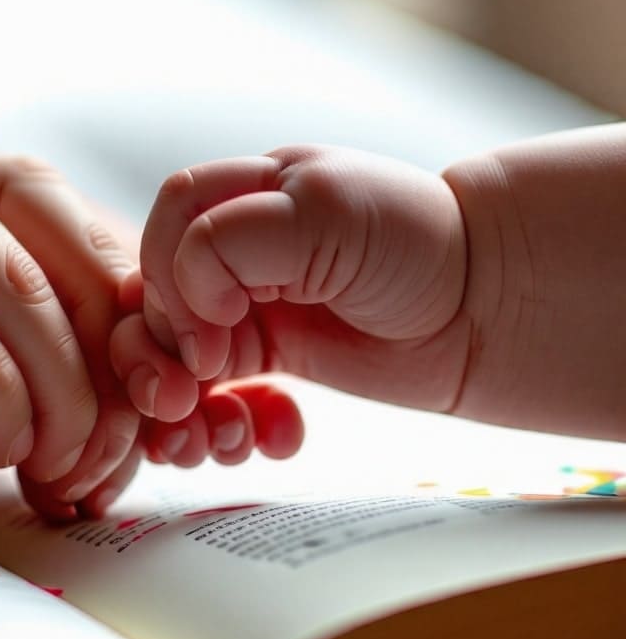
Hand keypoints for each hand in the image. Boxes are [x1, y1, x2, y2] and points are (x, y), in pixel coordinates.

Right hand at [0, 140, 136, 511]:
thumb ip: (27, 345)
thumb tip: (134, 389)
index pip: (84, 238)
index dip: (125, 327)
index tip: (142, 408)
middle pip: (71, 262)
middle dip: (106, 370)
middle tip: (108, 449)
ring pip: (28, 304)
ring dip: (60, 403)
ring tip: (50, 464)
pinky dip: (0, 410)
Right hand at [112, 146, 470, 422]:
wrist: (484, 308)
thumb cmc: (417, 242)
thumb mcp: (323, 210)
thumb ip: (230, 239)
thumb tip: (188, 301)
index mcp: (243, 196)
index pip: (164, 233)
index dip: (166, 286)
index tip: (208, 337)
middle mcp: (235, 252)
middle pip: (153, 303)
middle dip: (154, 360)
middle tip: (184, 401)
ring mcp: (247, 306)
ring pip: (171, 358)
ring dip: (177, 408)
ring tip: (215, 442)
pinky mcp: (267, 357)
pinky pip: (216, 396)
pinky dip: (225, 425)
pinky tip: (266, 436)